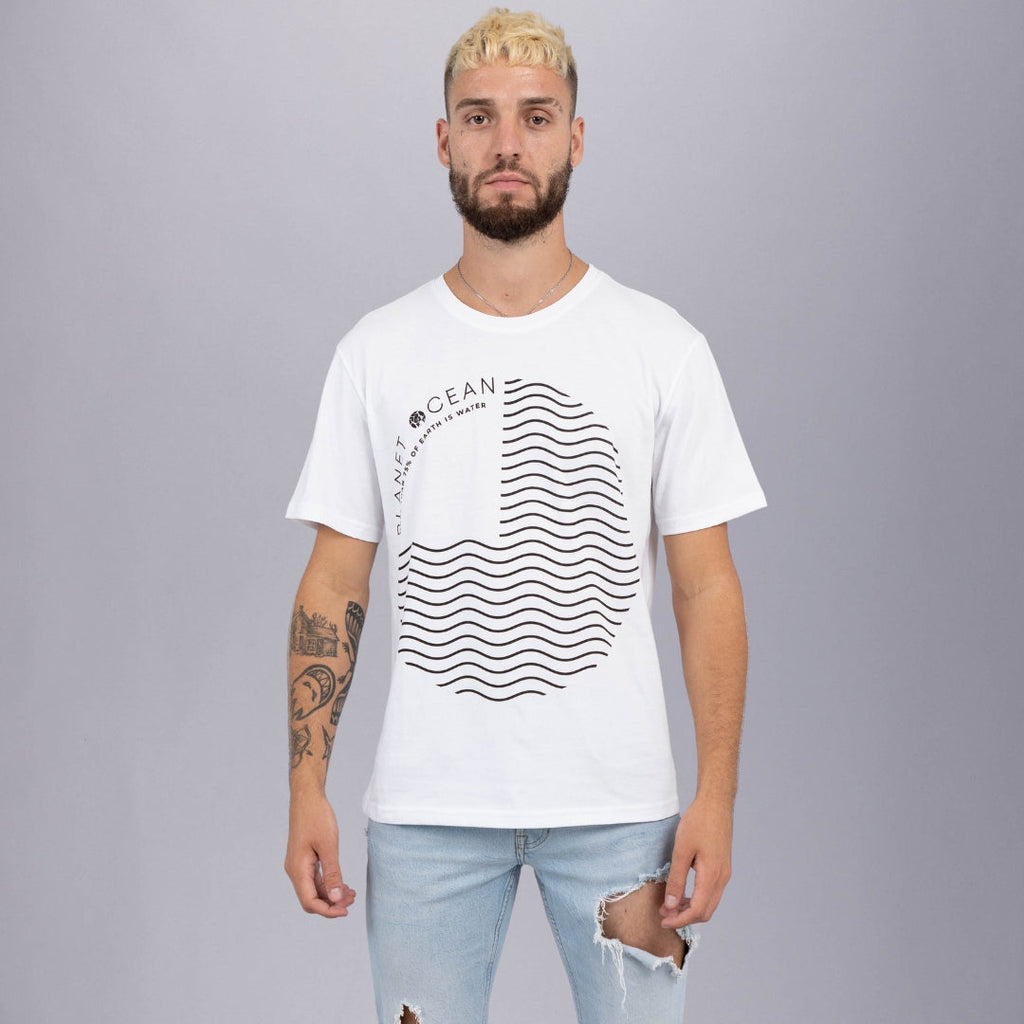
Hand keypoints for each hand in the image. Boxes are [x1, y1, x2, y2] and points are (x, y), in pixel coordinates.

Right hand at [284, 790, 355, 916]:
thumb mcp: (328, 846)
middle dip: (331, 904)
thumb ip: (332, 874)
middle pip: (311, 898)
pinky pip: (315, 878)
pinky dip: (328, 884)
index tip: (346, 910)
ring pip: (314, 889)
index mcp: (298, 870)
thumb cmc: (317, 817)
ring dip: (331, 894)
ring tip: (351, 893)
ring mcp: (298, 865)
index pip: (310, 902)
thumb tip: (336, 899)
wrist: (307, 797)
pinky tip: (342, 883)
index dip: (328, 911)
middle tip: (352, 900)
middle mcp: (294, 870)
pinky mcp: (303, 859)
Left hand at [660, 797, 732, 928]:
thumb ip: (677, 879)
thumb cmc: (698, 822)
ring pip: (709, 903)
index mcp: (712, 875)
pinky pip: (711, 892)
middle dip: (685, 917)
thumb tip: (671, 905)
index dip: (680, 920)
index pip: (698, 910)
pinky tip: (683, 893)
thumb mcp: (682, 850)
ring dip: (691, 908)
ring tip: (670, 904)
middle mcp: (722, 878)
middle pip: (705, 911)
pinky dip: (697, 898)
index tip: (664, 921)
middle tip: (664, 914)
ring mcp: (724, 873)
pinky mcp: (722, 867)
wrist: (716, 804)